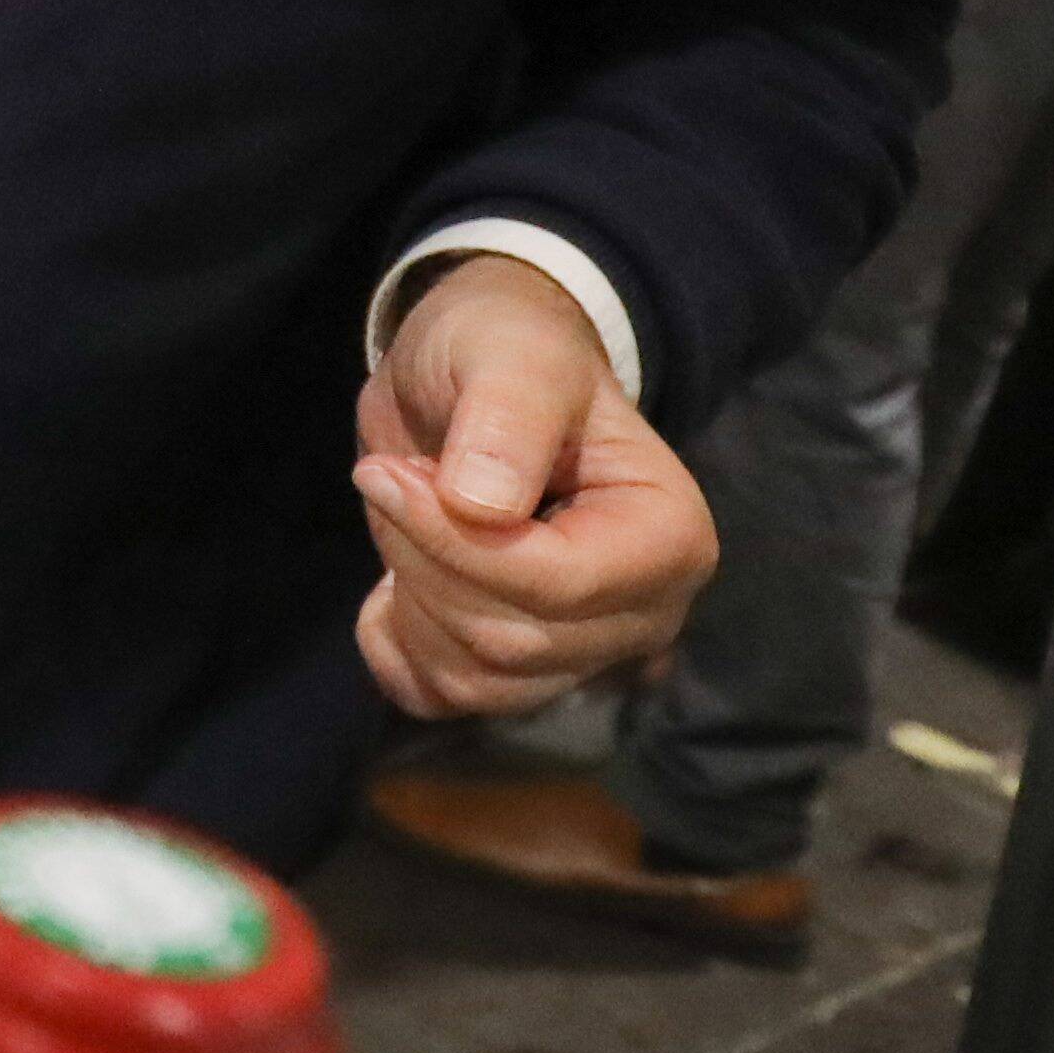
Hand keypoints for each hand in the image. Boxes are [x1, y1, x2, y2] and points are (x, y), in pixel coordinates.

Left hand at [349, 255, 717, 716]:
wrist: (476, 379)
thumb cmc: (509, 354)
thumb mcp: (511, 353)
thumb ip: (509, 415)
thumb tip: (484, 506)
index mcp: (670, 538)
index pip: (558, 586)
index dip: (453, 542)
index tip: (383, 472)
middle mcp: (644, 614)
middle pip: (512, 643)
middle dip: (423, 562)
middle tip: (392, 479)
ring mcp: (584, 654)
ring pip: (476, 683)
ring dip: (409, 603)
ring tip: (405, 520)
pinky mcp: (518, 673)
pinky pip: (442, 699)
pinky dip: (395, 650)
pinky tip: (392, 585)